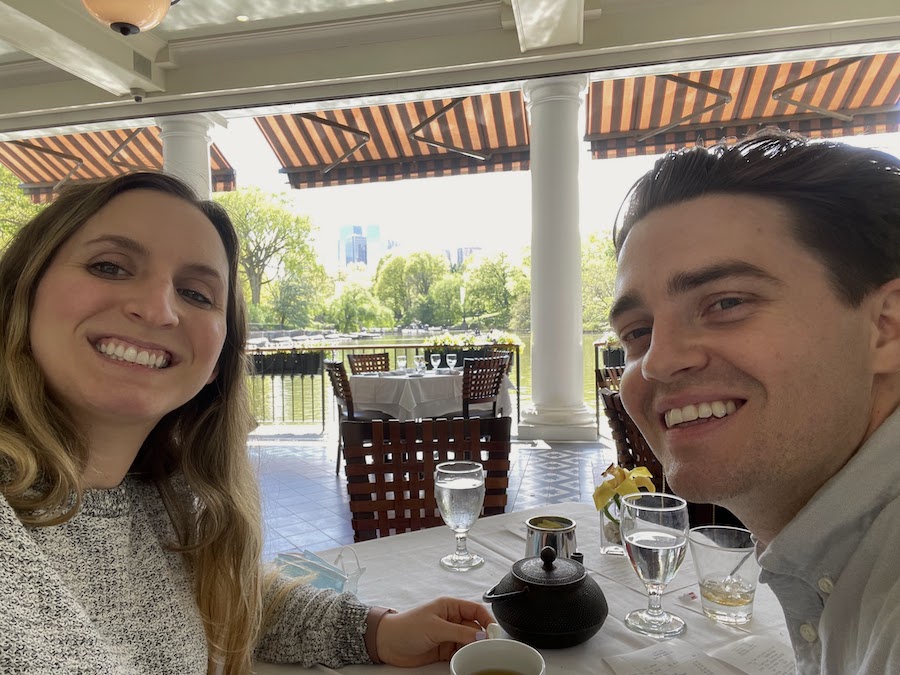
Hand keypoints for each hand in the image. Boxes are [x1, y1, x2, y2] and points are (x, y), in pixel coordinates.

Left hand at [374, 597, 493, 666]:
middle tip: (488, 648)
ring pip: (469, 641)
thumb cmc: (406, 627)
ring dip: (474, 648)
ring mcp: (448, 635)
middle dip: (482, 637)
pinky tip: (468, 660)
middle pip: (475, 628)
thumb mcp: (435, 627)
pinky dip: (466, 656)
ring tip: (479, 655)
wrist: (387, 644)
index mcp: (450, 606)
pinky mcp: (444, 650)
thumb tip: (480, 636)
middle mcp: (451, 619)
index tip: (494, 633)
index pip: (476, 610)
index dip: (487, 619)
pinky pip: (461, 653)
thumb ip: (459, 632)